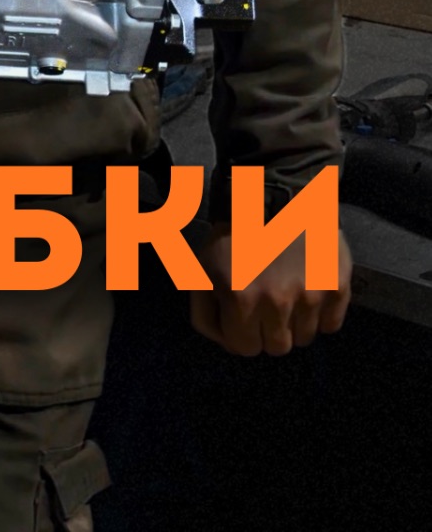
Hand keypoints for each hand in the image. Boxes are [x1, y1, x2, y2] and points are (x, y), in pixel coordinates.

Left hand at [190, 223, 351, 355]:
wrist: (280, 193)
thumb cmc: (236, 232)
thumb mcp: (204, 266)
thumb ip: (204, 312)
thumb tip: (226, 343)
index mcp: (240, 296)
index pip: (244, 348)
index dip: (242, 332)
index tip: (244, 314)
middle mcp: (276, 301)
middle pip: (277, 348)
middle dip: (269, 330)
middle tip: (268, 302)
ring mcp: (310, 295)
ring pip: (305, 339)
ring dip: (296, 322)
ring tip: (289, 291)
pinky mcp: (337, 286)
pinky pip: (331, 325)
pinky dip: (322, 315)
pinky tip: (310, 290)